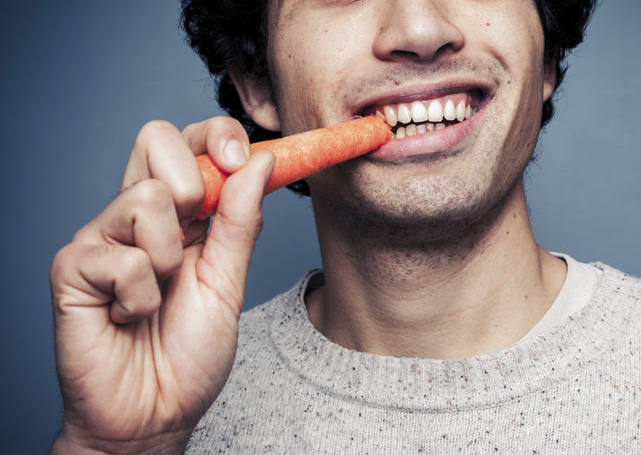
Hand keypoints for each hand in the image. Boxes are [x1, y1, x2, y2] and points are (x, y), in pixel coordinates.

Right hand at [49, 118, 274, 453]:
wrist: (155, 413)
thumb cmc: (189, 353)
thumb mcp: (228, 282)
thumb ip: (241, 222)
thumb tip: (261, 161)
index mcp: (176, 215)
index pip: (187, 142)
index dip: (216, 135)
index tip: (243, 154)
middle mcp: (134, 216)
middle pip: (154, 138)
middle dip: (193, 181)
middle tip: (196, 234)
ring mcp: (100, 238)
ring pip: (145, 198)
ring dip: (170, 259)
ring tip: (158, 297)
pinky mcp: (72, 268)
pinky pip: (123, 258)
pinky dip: (142, 299)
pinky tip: (129, 318)